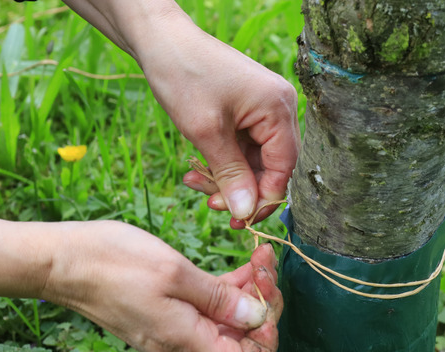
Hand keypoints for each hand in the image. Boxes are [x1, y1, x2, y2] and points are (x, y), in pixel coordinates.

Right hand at [44, 221, 282, 351]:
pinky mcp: (165, 314)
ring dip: (247, 294)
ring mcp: (172, 330)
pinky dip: (227, 292)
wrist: (61, 261)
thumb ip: (219, 298)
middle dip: (262, 305)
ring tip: (260, 258)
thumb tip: (257, 317)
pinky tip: (239, 267)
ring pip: (225, 324)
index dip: (265, 339)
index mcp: (184, 341)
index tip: (268, 297)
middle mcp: (180, 344)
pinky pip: (206, 312)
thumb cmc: (112, 262)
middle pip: (239, 342)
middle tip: (268, 264)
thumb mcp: (174, 272)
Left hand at [136, 16, 299, 228]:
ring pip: (253, 161)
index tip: (237, 218)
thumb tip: (246, 212)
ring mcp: (263, 109)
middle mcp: (279, 109)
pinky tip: (196, 169)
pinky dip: (221, 162)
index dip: (263, 198)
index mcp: (278, 109)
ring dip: (225, 178)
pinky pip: (241, 148)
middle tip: (210, 204)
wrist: (161, 40)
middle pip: (271, 167)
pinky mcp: (247, 111)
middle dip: (241, 189)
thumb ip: (230, 175)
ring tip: (194, 182)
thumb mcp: (206, 132)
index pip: (284, 167)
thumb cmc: (184, 76)